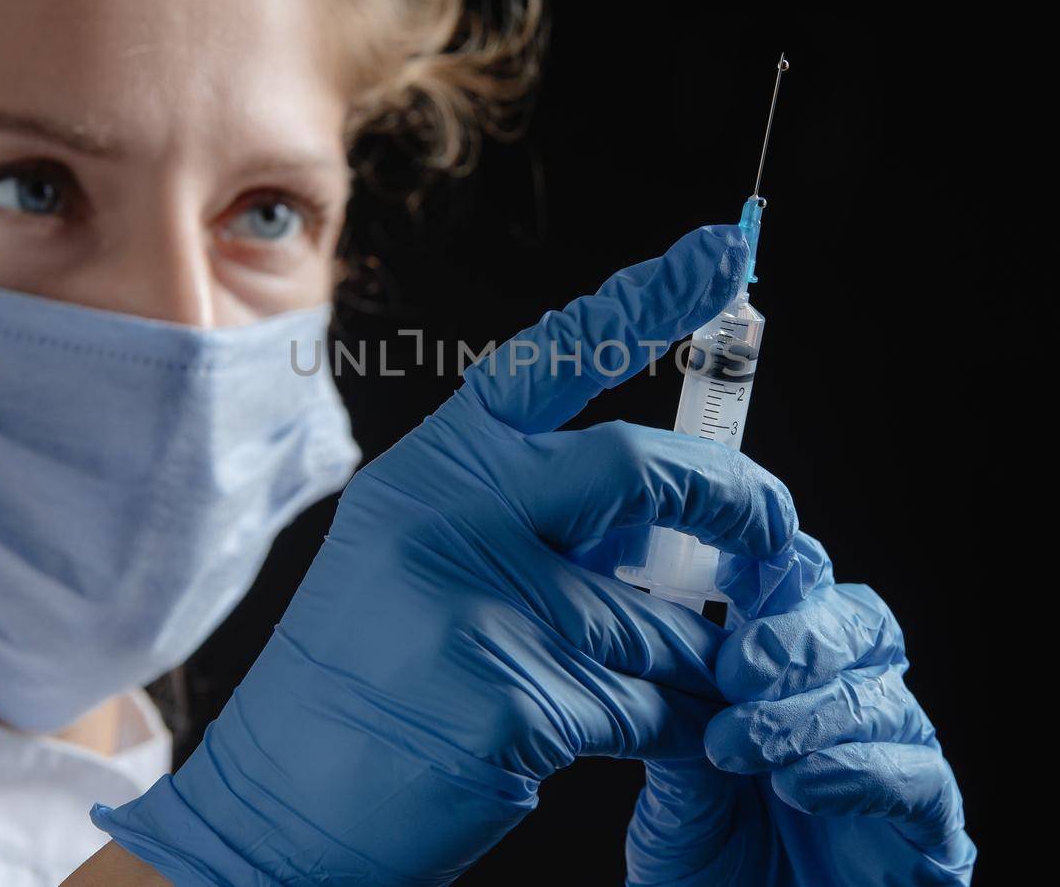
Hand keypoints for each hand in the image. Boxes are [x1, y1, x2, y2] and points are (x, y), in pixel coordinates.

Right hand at [88, 225, 800, 885]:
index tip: (720, 252)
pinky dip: (681, 725)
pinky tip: (666, 738)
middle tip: (781, 534)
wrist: (278, 806)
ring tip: (691, 682)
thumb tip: (672, 518)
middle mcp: (454, 512)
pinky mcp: (515, 693)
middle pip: (638, 470)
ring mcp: (481, 600)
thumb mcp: (425, 558)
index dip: (644, 300)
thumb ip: (532, 519)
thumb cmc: (366, 679)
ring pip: (659, 617)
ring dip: (699, 658)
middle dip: (735, 502)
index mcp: (437, 467)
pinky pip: (651, 704)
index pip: (553, 359)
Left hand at [621, 533, 977, 884]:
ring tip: (742, 744)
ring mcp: (898, 762)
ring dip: (807, 714)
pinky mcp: (934, 832)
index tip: (722, 560)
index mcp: (791, 677)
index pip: (802, 589)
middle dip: (795, 637)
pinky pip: (917, 777)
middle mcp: (853, 705)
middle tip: (734, 668)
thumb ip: (688, 714)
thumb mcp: (678, 784)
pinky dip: (855, 773)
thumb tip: (676, 640)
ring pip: (881, 696)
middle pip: (858, 622)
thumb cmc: (705, 876)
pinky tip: (800, 785)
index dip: (775, 561)